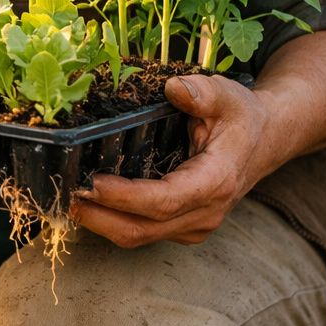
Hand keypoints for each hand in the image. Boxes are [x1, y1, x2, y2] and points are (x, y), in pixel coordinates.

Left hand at [69, 73, 277, 246]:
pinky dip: (111, 221)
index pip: (164, 200)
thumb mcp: (226, 95)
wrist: (262, 141)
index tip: (92, 182)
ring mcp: (193, 226)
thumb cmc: (240, 117)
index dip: (125, 196)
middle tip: (63, 191)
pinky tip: (88, 202)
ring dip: (99, 222)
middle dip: (98, 215)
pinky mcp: (182, 228)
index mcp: (216, 182)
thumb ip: (202, 92)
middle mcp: (205, 213)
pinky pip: (141, 233)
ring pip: (138, 236)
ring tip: (67, 196)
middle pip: (142, 228)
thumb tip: (174, 89)